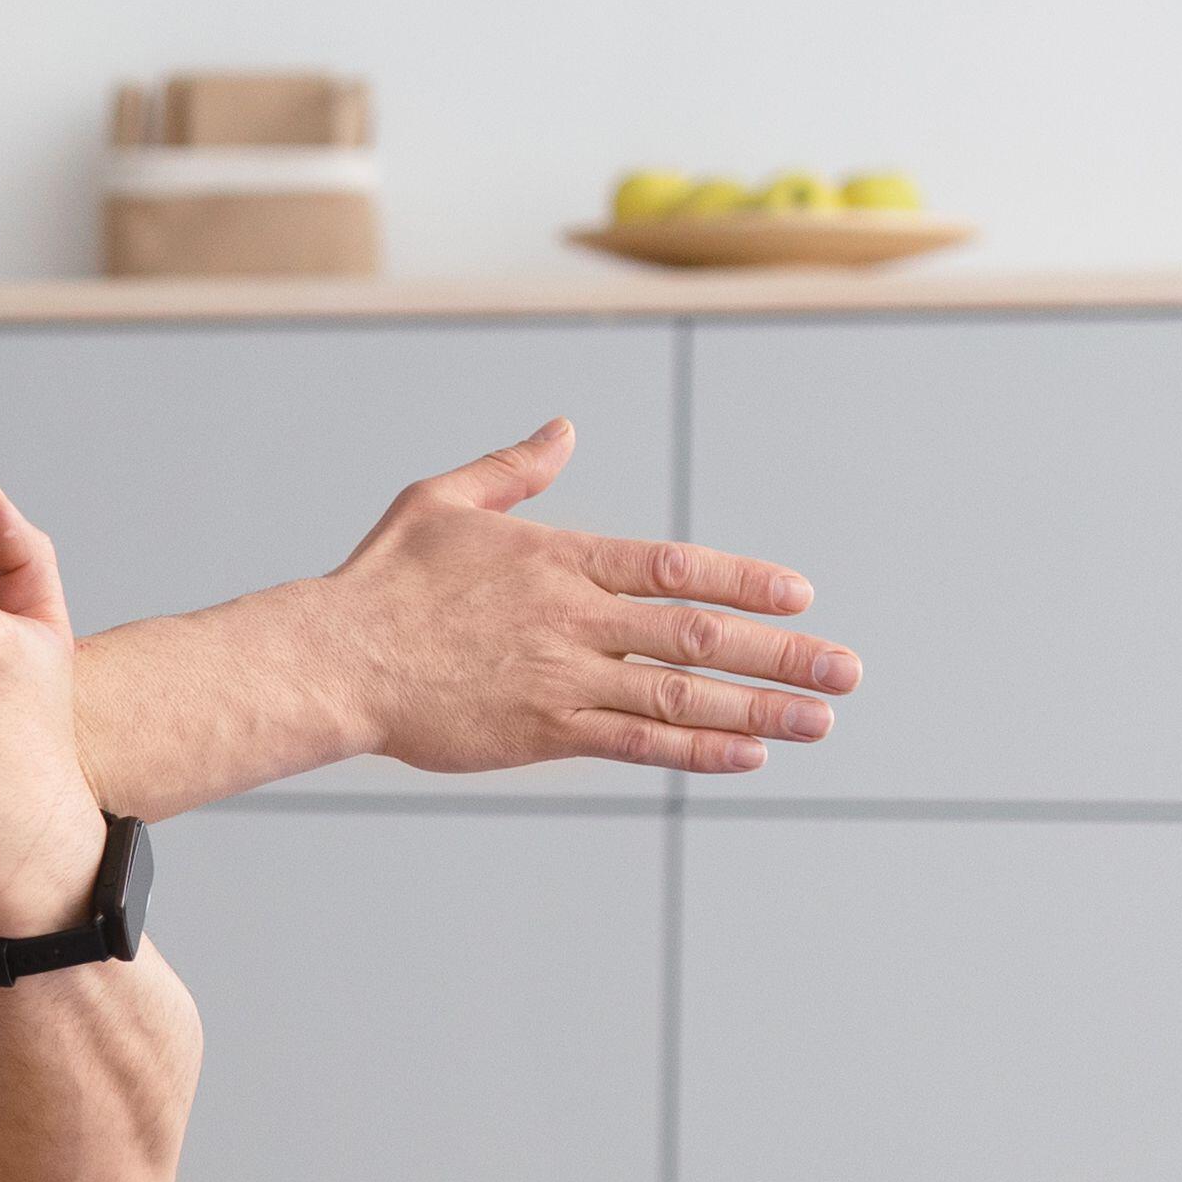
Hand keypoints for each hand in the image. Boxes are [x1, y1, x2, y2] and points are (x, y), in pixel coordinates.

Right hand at [328, 417, 860, 776]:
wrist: (333, 659)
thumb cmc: (382, 581)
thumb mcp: (444, 501)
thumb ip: (514, 469)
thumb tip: (564, 429)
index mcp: (559, 558)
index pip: (674, 565)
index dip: (745, 580)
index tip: (801, 595)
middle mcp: (573, 618)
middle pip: (698, 633)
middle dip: (782, 652)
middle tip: (848, 669)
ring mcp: (561, 678)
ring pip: (680, 694)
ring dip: (761, 707)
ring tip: (822, 719)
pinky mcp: (541, 730)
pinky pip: (635, 743)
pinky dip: (696, 748)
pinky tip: (750, 752)